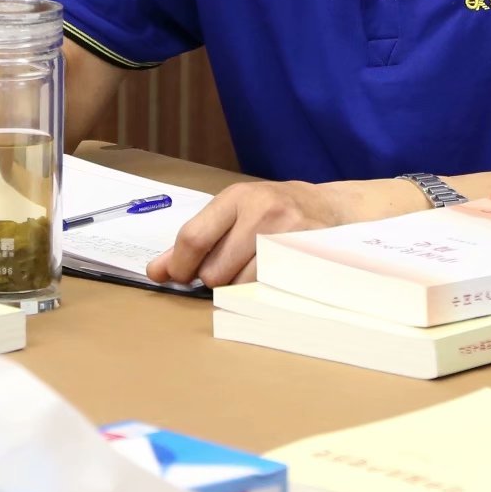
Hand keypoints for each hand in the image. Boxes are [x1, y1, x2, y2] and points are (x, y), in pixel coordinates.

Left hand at [145, 177, 425, 287]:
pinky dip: (262, 294)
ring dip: (241, 288)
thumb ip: (196, 240)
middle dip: (216, 278)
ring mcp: (289, 237)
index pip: (193, 238)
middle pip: (214, 272)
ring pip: (239, 288)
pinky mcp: (306, 261)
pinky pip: (266, 294)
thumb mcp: (235, 214)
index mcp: (240, 197)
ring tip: (257, 268)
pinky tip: (271, 278)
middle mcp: (264, 213)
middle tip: (233, 266)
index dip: (180, 266)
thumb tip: (156, 271)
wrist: (334, 209)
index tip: (178, 277)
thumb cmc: (276, 213)